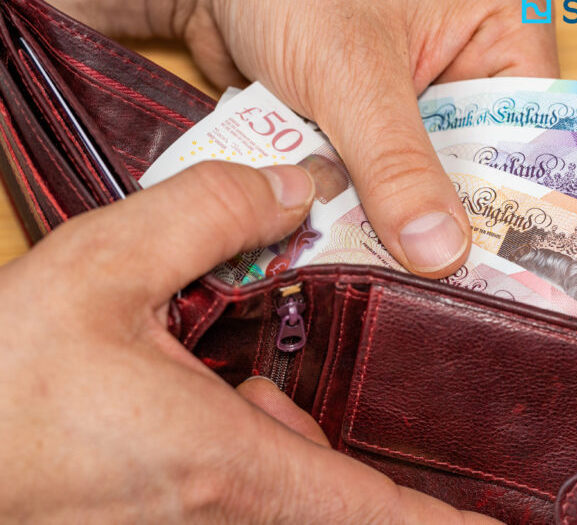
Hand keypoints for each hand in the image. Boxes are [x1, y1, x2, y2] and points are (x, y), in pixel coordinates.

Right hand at [0, 162, 497, 522]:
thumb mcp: (101, 265)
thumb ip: (209, 213)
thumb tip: (295, 186)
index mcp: (225, 465)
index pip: (375, 514)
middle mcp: (216, 516)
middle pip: (326, 486)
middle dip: (321, 428)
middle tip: (267, 365)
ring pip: (278, 487)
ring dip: (273, 432)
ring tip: (214, 370)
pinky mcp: (156, 521)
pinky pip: (234, 490)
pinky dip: (236, 443)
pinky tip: (186, 396)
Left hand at [4, 0, 556, 277]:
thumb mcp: (353, 69)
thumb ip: (396, 164)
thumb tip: (441, 253)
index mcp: (503, 28)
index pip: (530, 137)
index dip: (510, 205)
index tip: (491, 270)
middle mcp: (470, 66)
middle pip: (476, 167)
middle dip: (444, 220)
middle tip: (432, 284)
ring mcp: (419, 97)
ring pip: (424, 181)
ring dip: (396, 218)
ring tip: (386, 267)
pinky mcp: (374, 121)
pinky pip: (381, 179)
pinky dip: (362, 205)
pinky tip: (348, 239)